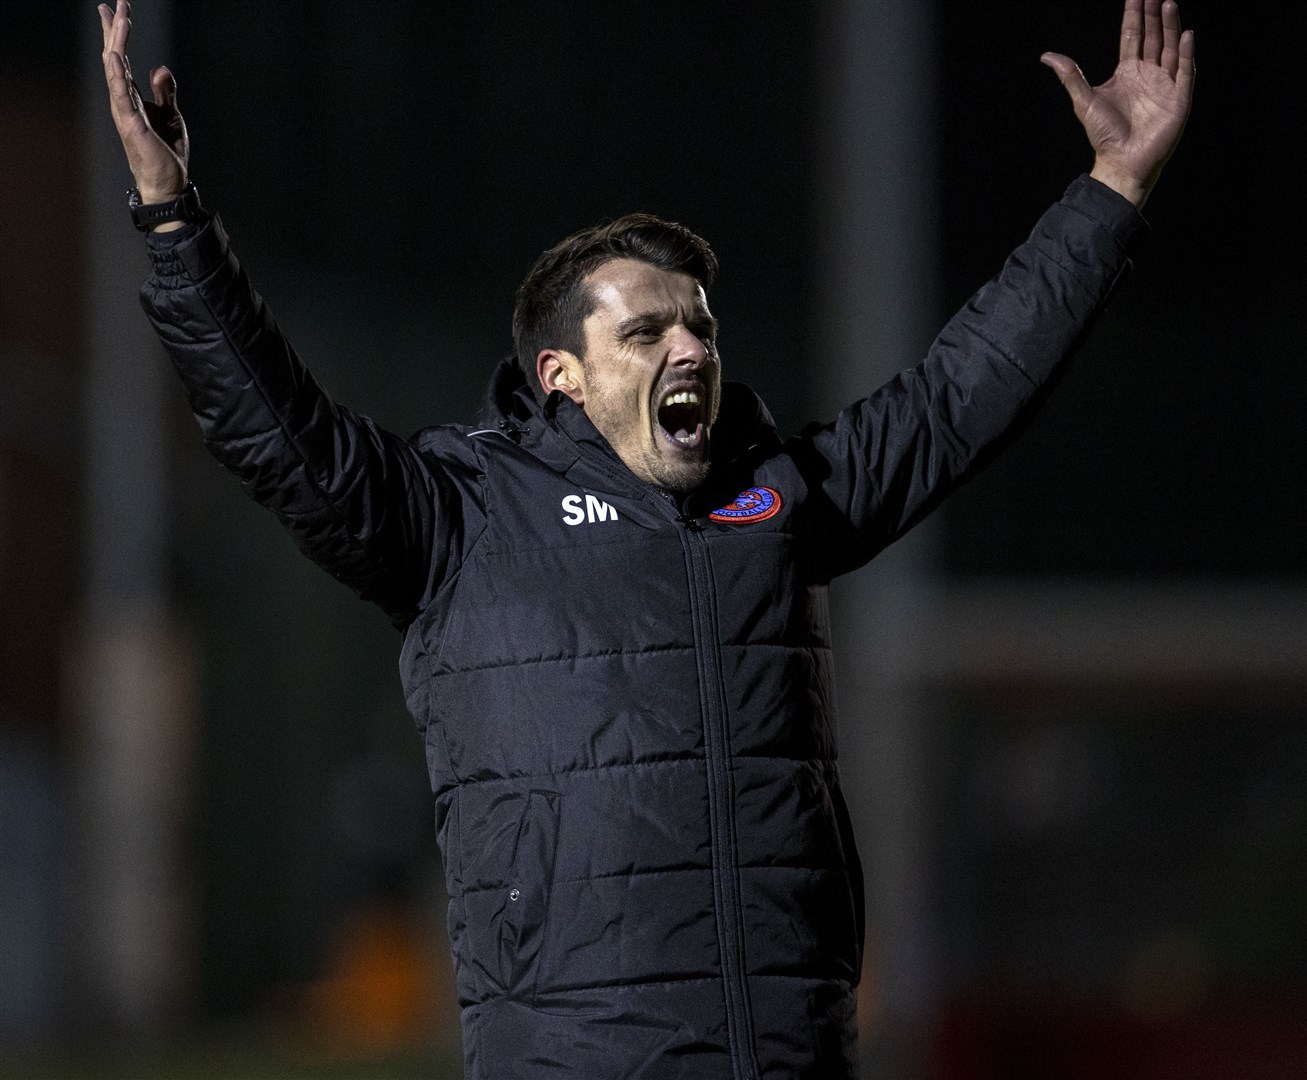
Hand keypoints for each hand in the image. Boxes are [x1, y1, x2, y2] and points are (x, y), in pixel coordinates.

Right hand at [99, 0, 187, 206]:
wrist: (168, 182)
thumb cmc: (166, 153)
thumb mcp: (171, 116)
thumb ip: (164, 92)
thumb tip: (161, 68)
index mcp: (132, 97)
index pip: (123, 60)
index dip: (119, 35)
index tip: (117, 11)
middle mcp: (124, 100)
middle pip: (116, 58)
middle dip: (115, 30)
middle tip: (116, 3)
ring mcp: (125, 111)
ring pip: (116, 71)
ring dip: (116, 44)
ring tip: (117, 20)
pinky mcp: (132, 124)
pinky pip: (121, 95)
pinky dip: (117, 74)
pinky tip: (115, 56)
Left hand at [1041, 0, 1194, 207]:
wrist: (1120, 162)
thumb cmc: (1103, 134)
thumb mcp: (1083, 100)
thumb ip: (1070, 75)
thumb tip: (1046, 55)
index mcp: (1128, 72)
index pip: (1132, 36)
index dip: (1134, 15)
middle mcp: (1148, 74)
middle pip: (1153, 36)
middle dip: (1154, 14)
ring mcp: (1165, 84)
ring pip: (1170, 48)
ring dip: (1170, 26)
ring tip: (1168, 3)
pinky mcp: (1179, 98)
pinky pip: (1185, 71)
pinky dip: (1185, 53)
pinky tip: (1185, 35)